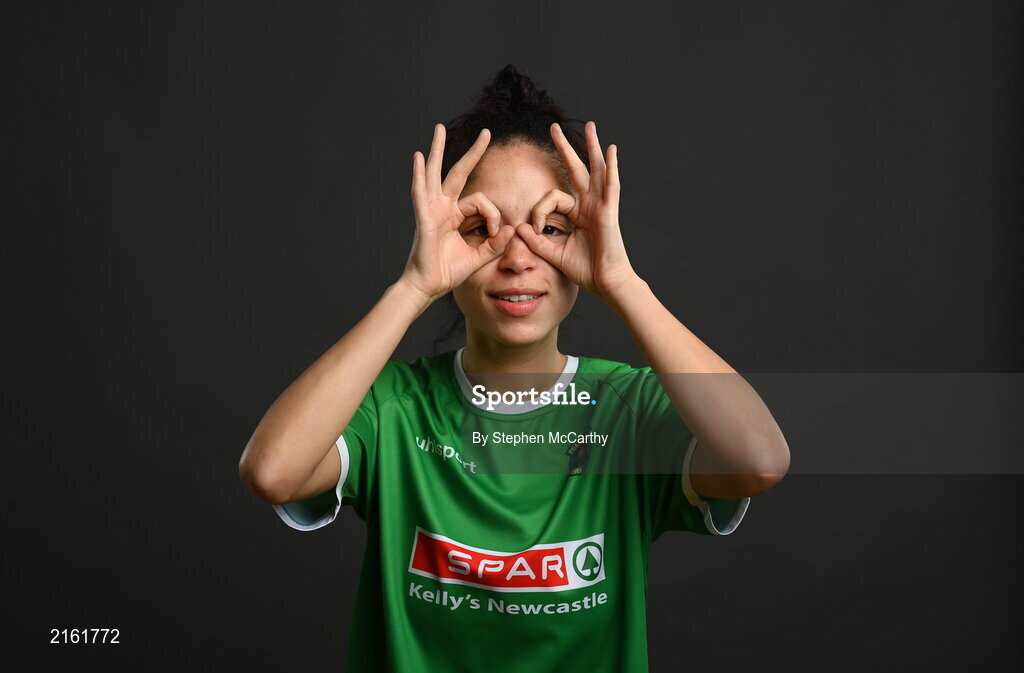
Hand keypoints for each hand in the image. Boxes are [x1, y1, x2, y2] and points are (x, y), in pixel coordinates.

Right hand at [401, 124, 516, 300]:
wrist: (428, 286)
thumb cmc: (447, 273)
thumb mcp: (479, 256)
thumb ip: (495, 244)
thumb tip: (512, 230)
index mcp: (455, 215)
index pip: (481, 202)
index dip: (493, 215)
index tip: (497, 233)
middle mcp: (442, 207)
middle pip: (459, 173)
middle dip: (473, 152)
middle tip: (487, 132)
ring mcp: (431, 209)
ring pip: (436, 173)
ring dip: (438, 150)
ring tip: (439, 128)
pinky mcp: (424, 217)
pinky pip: (420, 192)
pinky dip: (418, 174)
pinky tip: (417, 157)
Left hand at [514, 121, 638, 301]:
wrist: (606, 283)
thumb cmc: (586, 270)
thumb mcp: (554, 254)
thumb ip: (537, 241)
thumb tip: (519, 228)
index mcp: (577, 214)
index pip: (553, 198)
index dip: (539, 209)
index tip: (533, 226)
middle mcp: (589, 205)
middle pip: (577, 170)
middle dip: (565, 148)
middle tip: (554, 127)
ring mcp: (601, 206)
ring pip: (596, 170)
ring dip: (592, 147)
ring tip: (590, 126)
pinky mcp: (609, 212)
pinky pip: (611, 185)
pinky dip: (612, 167)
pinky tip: (611, 150)